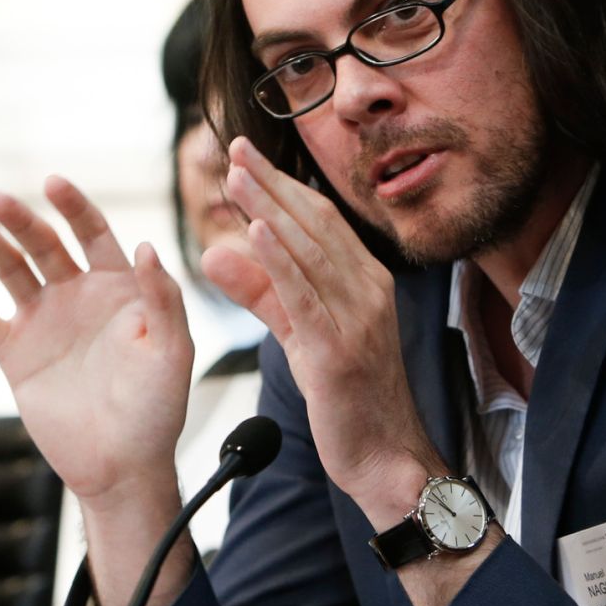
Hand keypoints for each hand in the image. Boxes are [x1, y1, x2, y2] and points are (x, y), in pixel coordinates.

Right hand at [0, 176, 192, 503]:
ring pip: (8, 268)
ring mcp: (42, 320)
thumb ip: (163, 300)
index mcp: (117, 287)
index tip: (52, 183)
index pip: (92, 233)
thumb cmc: (157, 411)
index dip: (74, 207)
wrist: (121, 466)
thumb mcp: (172, 352)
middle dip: (18, 218)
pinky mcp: (14, 352)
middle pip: (42, 243)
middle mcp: (76, 295)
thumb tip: (146, 247)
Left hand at [201, 138, 439, 514]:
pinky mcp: (339, 350)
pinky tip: (256, 230)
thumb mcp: (299, 334)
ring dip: (269, 209)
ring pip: (308, 251)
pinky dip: (279, 259)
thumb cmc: (346, 397)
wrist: (387, 458)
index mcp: (364, 282)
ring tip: (235, 176)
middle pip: (313, 224)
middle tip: (234, 147)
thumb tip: (218, 252)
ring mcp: (357, 318)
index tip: (244, 155)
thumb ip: (260, 293)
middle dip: (271, 183)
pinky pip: (305, 296)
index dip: (280, 185)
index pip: (318, 220)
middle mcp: (367, 290)